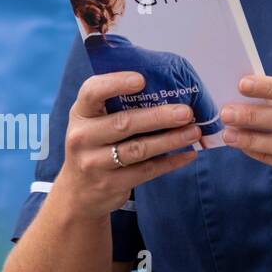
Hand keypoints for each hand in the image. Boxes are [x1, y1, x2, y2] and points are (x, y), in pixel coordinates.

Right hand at [53, 71, 199, 220]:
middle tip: (186, 112)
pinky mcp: (110, 184)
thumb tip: (170, 87)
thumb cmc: (96, 144)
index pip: (92, 92)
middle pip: (124, 123)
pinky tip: (189, 154)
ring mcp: (94, 163)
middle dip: (159, 117)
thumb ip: (119, 105)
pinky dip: (171, 162)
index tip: (142, 80)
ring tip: (194, 132)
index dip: (116, 84)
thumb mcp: (96, 121)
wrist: (78, 192)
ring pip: (137, 149)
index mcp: (81, 113)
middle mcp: (83, 137)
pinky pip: (146, 171)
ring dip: (170, 140)